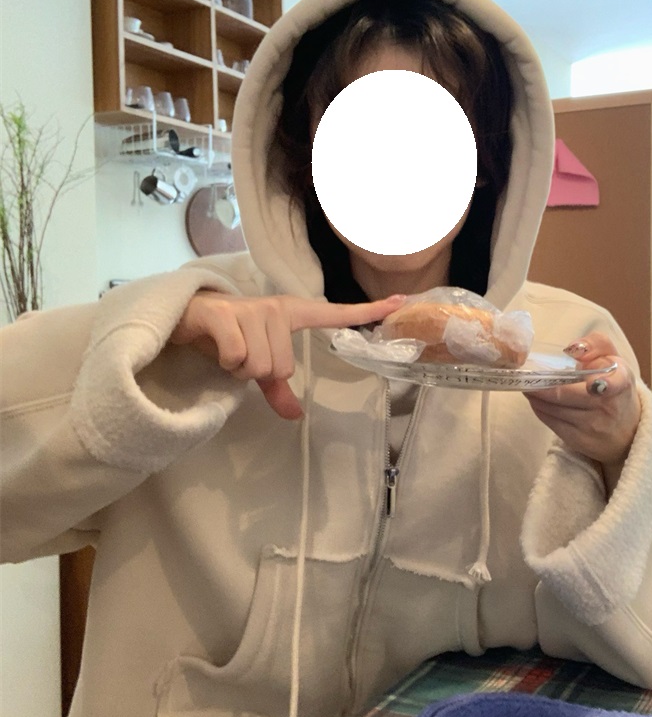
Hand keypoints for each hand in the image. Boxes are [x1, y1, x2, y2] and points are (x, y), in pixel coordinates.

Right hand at [171, 291, 405, 419]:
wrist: (184, 316)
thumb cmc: (226, 337)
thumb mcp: (254, 364)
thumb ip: (276, 388)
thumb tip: (295, 415)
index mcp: (288, 314)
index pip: (333, 313)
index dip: (367, 310)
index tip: (401, 301)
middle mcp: (273, 309)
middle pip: (282, 366)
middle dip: (258, 373)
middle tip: (241, 358)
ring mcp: (249, 310)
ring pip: (260, 364)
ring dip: (240, 369)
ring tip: (227, 352)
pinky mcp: (223, 315)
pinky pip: (238, 355)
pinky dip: (225, 362)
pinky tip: (216, 349)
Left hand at [524, 332, 640, 465]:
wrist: (626, 430)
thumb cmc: (614, 385)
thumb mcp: (613, 359)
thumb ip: (596, 344)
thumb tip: (572, 348)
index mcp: (620, 382)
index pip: (614, 383)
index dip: (603, 384)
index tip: (591, 384)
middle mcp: (608, 407)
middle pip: (564, 394)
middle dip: (540, 384)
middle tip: (525, 373)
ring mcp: (592, 426)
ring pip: (552, 407)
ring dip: (535, 394)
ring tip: (529, 383)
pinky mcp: (578, 440)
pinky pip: (549, 420)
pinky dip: (538, 406)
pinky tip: (536, 397)